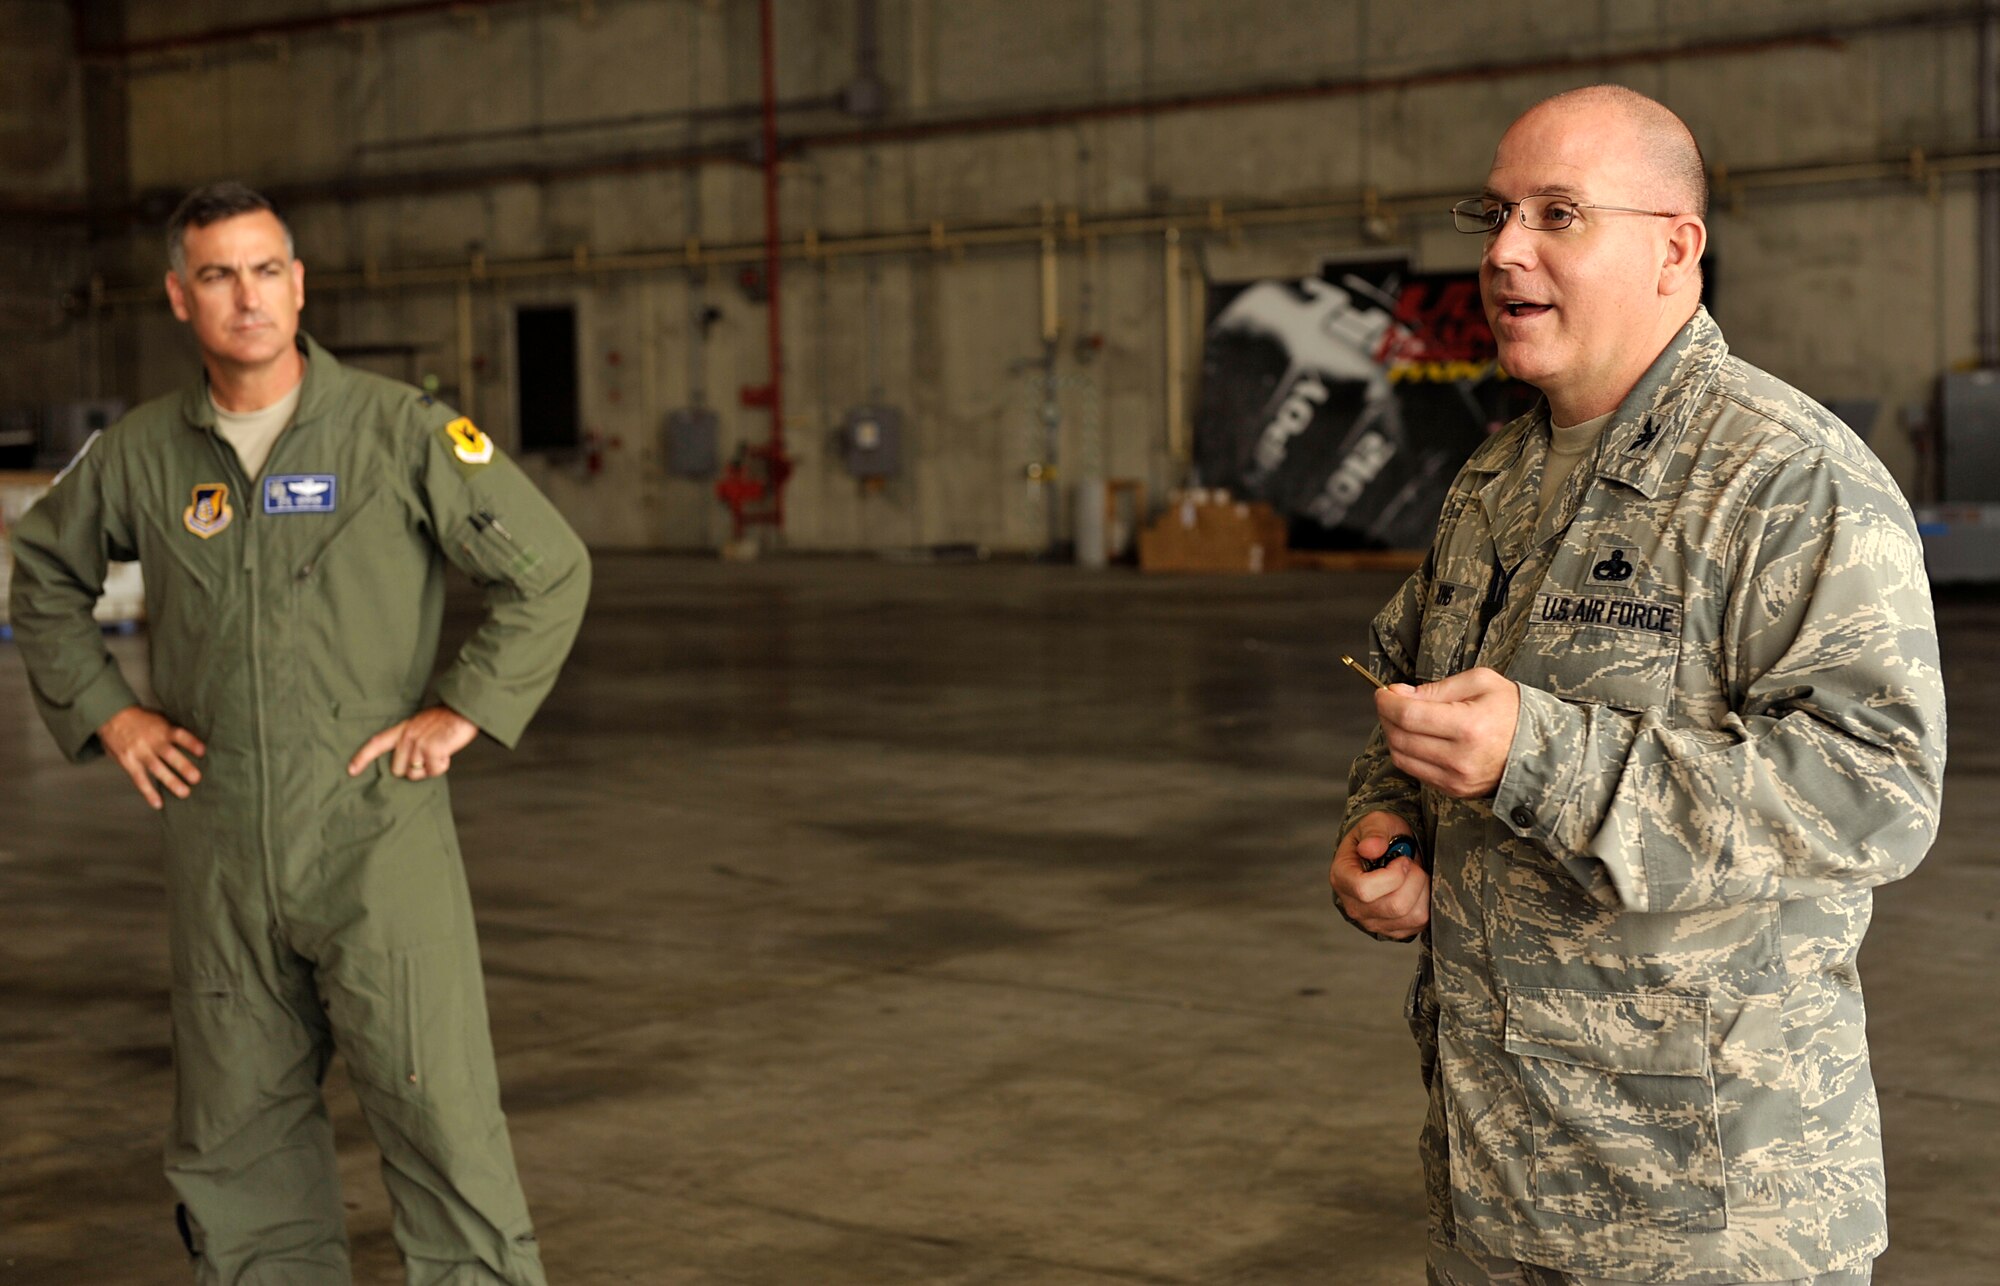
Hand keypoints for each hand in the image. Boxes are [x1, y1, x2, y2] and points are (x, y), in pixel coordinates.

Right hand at [98, 706, 205, 809]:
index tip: (202, 751)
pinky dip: (148, 792)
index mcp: (161, 729)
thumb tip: (194, 742)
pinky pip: (139, 779)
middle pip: (169, 754)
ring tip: (184, 793)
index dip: (191, 743)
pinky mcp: (128, 762)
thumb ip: (172, 730)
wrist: (110, 716)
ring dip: (171, 782)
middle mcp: (151, 741)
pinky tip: (158, 803)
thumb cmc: (140, 718)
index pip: (179, 735)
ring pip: (156, 768)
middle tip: (196, 778)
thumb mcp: (158, 718)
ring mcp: (139, 752)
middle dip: (183, 767)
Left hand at [348, 706, 479, 780]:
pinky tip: (447, 752)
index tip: (351, 770)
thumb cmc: (447, 721)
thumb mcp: (422, 726)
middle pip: (399, 770)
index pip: (376, 743)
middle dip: (414, 770)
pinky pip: (433, 771)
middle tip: (430, 757)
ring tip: (441, 752)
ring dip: (430, 768)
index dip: (362, 758)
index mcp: (403, 729)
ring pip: (416, 774)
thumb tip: (407, 765)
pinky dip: (442, 766)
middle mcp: (407, 736)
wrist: (464, 711)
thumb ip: (410, 742)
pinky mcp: (432, 748)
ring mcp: (418, 743)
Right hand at [1330, 810, 1428, 939]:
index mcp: (1342, 878)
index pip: (1365, 889)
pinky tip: (1418, 889)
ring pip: (1411, 916)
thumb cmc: (1380, 836)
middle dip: (1415, 880)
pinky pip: (1420, 924)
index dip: (1393, 875)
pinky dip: (1426, 903)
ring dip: (1423, 891)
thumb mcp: (1377, 822)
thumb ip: (1374, 832)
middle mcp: (1354, 906)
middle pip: (1395, 906)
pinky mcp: (1392, 931)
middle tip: (1412, 865)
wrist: (1386, 852)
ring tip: (1416, 876)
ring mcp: (1372, 922)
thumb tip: (1371, 848)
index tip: (1402, 860)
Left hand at [1376, 666, 1519, 798]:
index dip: (1387, 702)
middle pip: (1399, 737)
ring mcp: (1456, 779)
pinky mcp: (1454, 791)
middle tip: (1391, 702)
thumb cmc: (1512, 711)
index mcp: (1468, 726)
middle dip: (1387, 716)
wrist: (1541, 749)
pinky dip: (1408, 752)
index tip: (1383, 692)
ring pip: (1401, 757)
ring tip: (1404, 718)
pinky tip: (1418, 737)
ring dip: (1393, 735)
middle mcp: (1460, 758)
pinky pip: (1415, 771)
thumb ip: (1437, 687)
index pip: (1408, 715)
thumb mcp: (1480, 682)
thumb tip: (1400, 694)